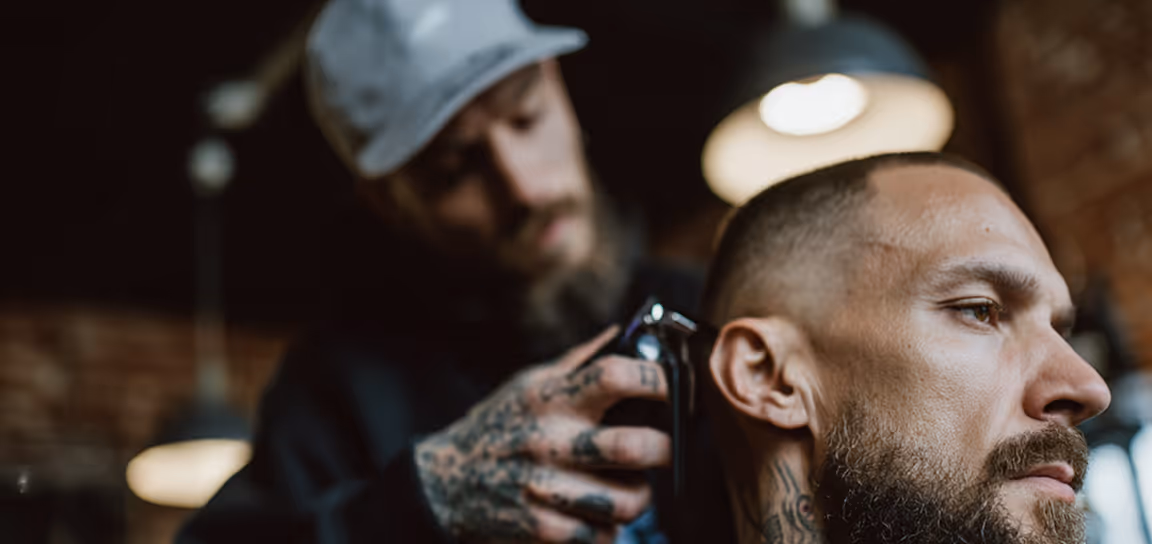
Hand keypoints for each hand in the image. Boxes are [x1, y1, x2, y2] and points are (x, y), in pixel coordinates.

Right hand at [414, 326, 669, 543]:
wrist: (443, 480)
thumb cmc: (498, 425)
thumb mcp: (528, 384)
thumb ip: (577, 362)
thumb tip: (624, 332)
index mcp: (550, 397)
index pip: (615, 376)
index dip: (656, 381)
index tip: (673, 391)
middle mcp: (549, 440)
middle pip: (634, 447)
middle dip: (665, 449)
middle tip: (663, 449)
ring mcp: (544, 487)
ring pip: (627, 500)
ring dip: (638, 496)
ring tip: (629, 486)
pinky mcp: (539, 528)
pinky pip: (600, 535)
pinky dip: (607, 529)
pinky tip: (596, 514)